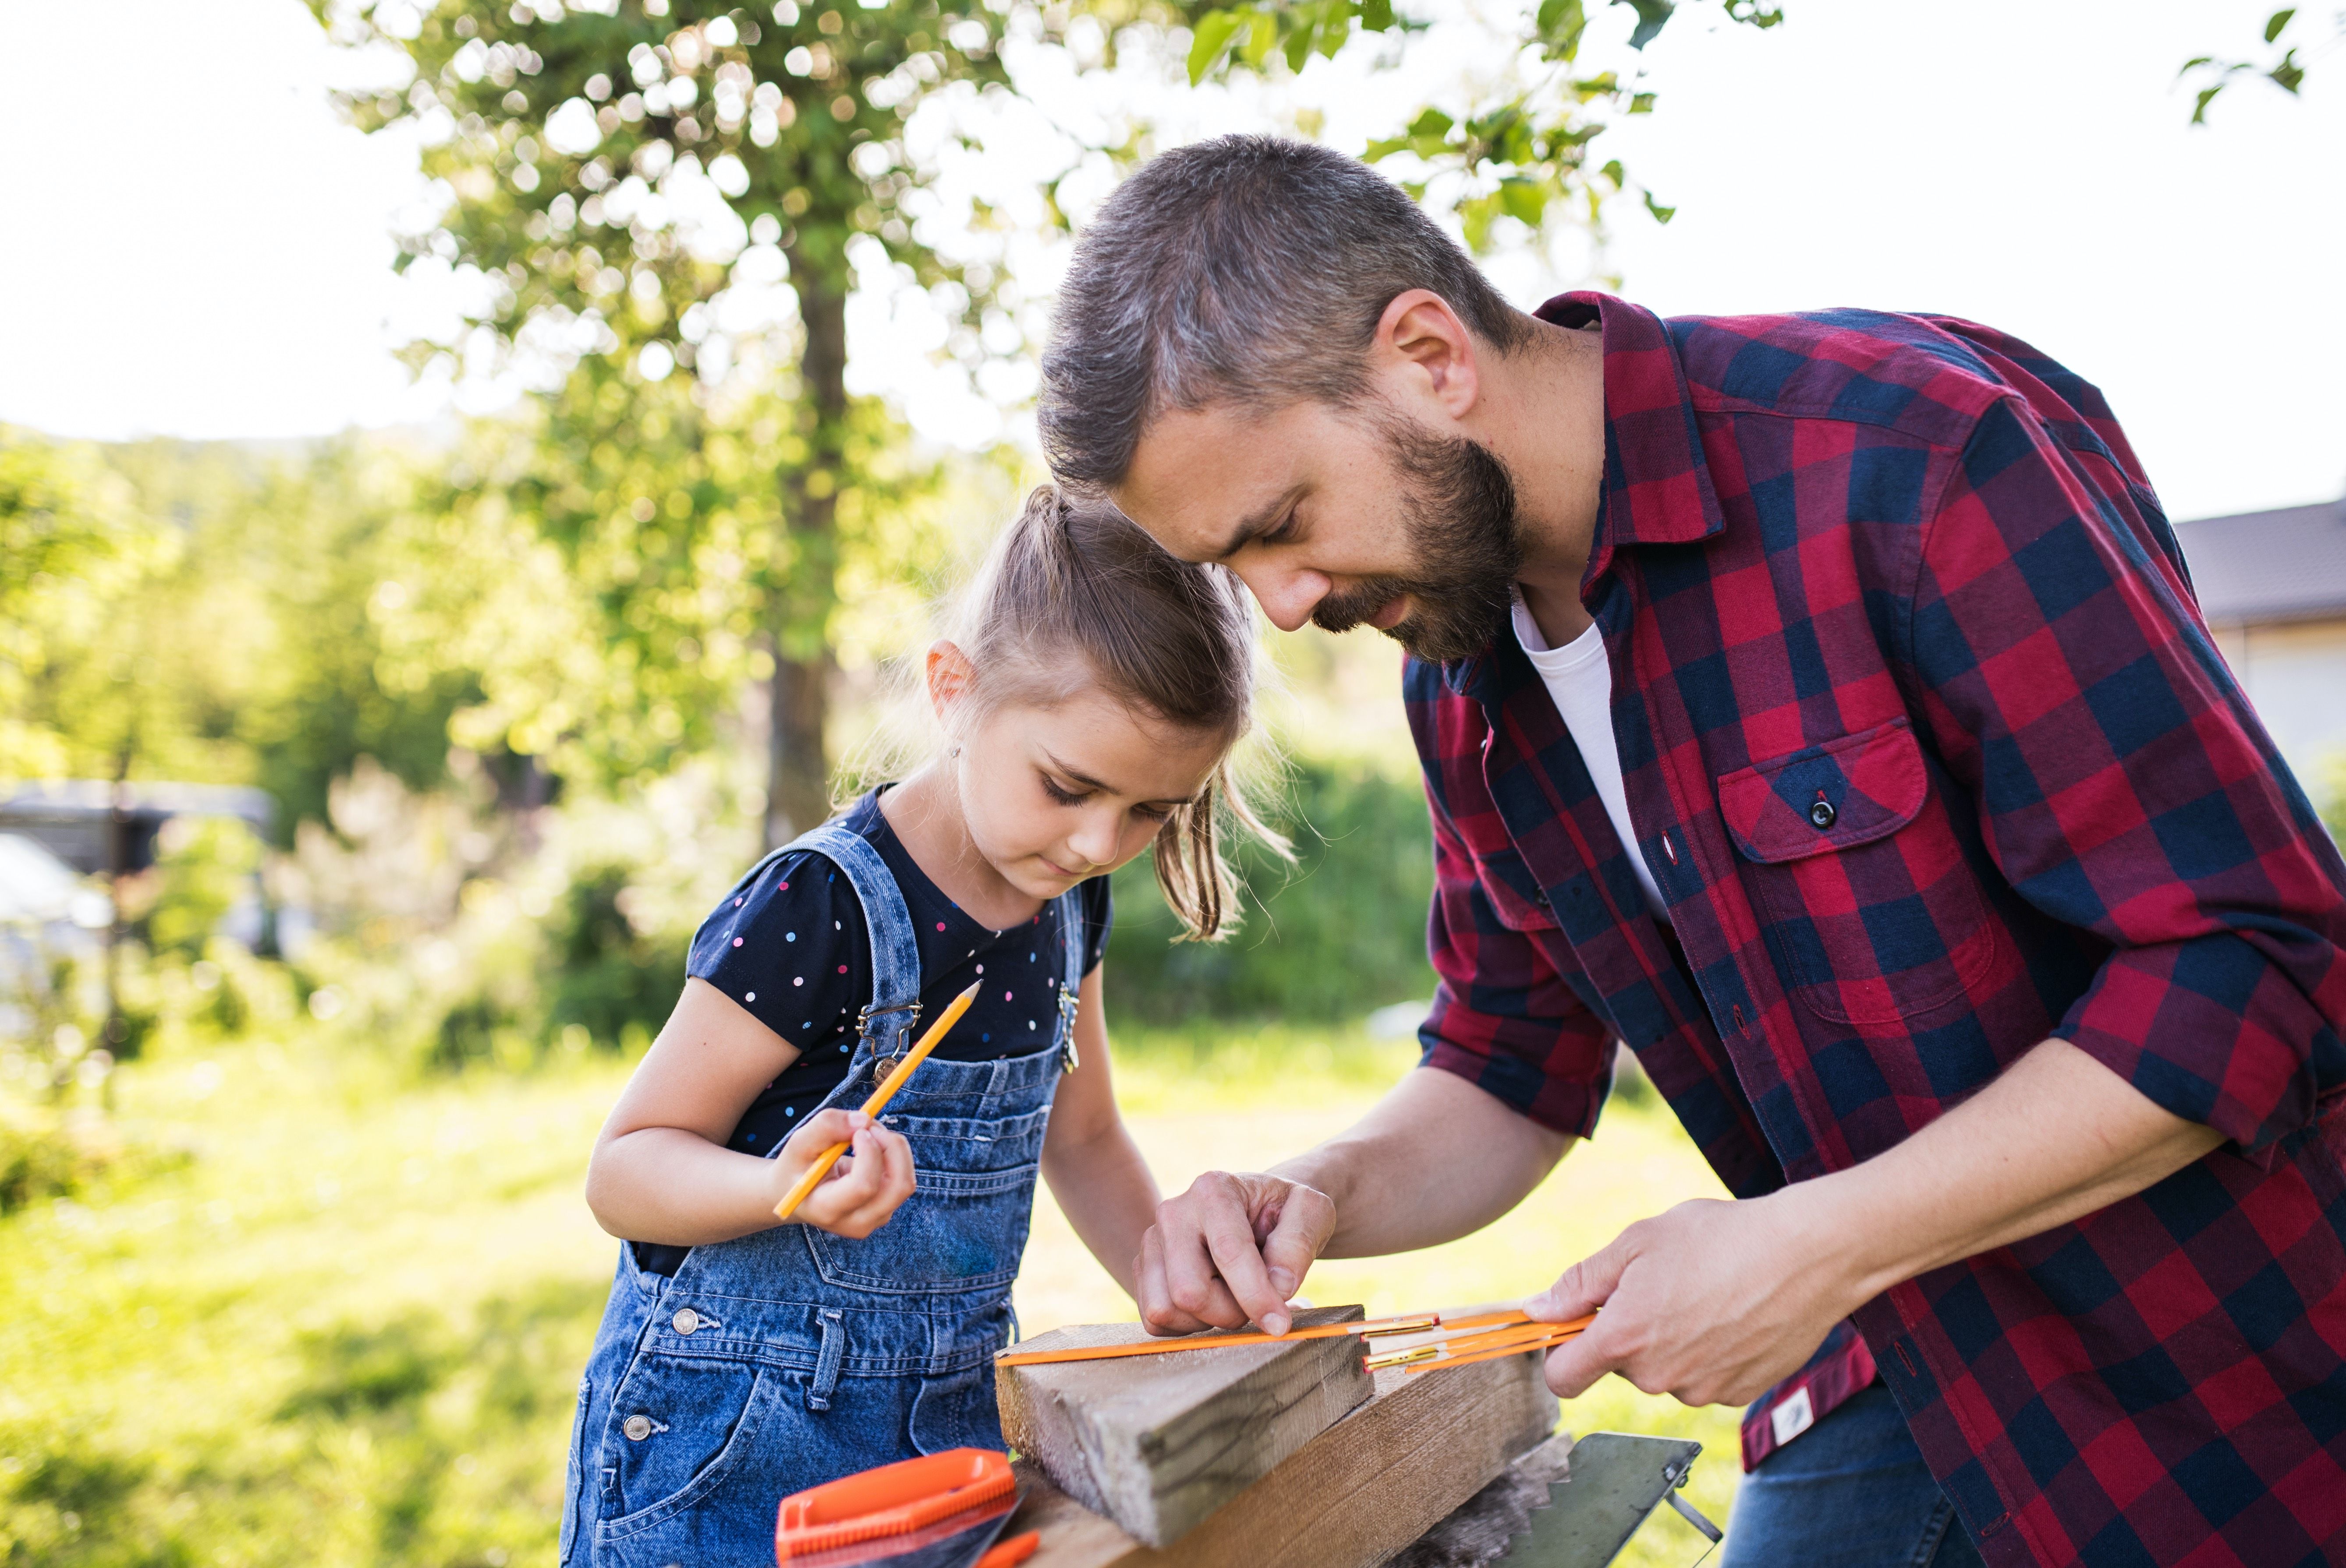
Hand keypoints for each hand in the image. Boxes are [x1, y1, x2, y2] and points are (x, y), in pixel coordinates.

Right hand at [775, 1109, 916, 1237]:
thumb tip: (864, 1120)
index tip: (859, 1132)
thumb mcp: (800, 1143)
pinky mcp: (886, 1209)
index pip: (864, 1186)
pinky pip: (904, 1178)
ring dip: (893, 1148)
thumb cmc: (798, 1168)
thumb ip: (826, 1126)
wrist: (799, 1195)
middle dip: (892, 1147)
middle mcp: (856, 1222)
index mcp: (828, 1210)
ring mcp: (875, 1219)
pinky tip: (870, 1149)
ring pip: (906, 1181)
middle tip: (871, 1127)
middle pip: (898, 1187)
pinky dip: (893, 1155)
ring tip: (867, 1135)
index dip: (869, 1153)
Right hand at [1135, 1170, 1335, 1336]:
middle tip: (1257, 1304)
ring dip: (1209, 1321)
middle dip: (1231, 1313)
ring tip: (1234, 1300)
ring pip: (1166, 1309)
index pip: (1229, 1253)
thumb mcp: (1311, 1213)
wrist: (1257, 1213)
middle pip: (1189, 1291)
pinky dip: (1188, 1326)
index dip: (1256, 1297)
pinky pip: (1155, 1320)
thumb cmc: (1285, 1213)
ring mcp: (1152, 1241)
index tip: (1280, 1325)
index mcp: (1214, 1190)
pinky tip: (1212, 1305)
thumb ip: (1299, 1243)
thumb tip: (1278, 1286)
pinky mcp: (1143, 1270)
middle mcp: (1173, 1212)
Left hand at [1531, 1193, 1852, 1406]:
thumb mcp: (1638, 1242)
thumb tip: (1538, 1310)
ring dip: (1671, 1342)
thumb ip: (1581, 1282)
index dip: (1559, 1353)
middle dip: (1628, 1331)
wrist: (1807, 1254)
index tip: (1570, 1329)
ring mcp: (1703, 1390)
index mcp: (1624, 1338)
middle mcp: (1659, 1376)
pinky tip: (1732, 1314)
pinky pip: (1705, 1378)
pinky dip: (1709, 1353)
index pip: (1563, 1378)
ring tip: (1705, 1294)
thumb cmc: (1719, 1237)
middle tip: (1661, 1285)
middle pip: (1619, 1365)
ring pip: (1664, 1372)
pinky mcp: (1740, 1394)